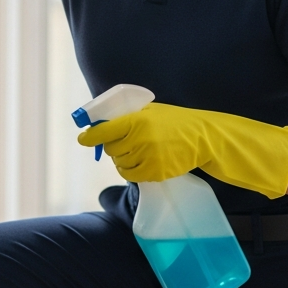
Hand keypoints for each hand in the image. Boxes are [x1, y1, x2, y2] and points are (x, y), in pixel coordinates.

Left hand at [77, 102, 287, 197]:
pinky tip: (143, 162)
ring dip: (123, 160)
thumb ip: (128, 117)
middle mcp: (139, 139)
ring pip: (120, 164)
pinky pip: (132, 175)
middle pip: (110, 149)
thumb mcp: (151, 112)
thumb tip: (100, 125)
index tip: (83, 139)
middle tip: (125, 142)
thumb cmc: (175, 122)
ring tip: (137, 151)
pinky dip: (133, 171)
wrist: (204, 138)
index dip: (91, 136)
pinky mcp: (155, 172)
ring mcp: (147, 157)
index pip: (104, 130)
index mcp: (136, 121)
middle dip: (113, 147)